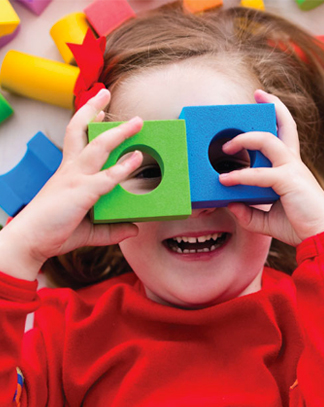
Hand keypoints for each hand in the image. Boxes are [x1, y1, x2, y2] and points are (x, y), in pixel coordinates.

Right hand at [0, 88, 142, 280]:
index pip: (76, 139)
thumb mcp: (90, 230)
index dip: (87, 121)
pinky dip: (123, 167)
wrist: (30, 242)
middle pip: (80, 130)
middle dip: (92, 109)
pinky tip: (136, 158)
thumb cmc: (54, 233)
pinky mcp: (82, 193)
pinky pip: (107, 177)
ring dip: (119, 132)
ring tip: (137, 121)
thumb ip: (113, 229)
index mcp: (68, 173)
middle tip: (105, 92)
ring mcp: (75, 178)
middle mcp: (70, 170)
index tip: (99, 109)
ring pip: (98, 147)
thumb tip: (134, 229)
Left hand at [219, 90, 323, 245]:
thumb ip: (249, 213)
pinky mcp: (289, 181)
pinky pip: (261, 174)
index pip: (285, 135)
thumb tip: (230, 205)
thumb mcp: (268, 220)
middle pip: (286, 125)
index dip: (277, 116)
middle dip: (273, 106)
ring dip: (244, 139)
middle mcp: (293, 163)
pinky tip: (226, 181)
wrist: (323, 237)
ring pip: (267, 140)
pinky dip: (242, 176)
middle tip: (257, 95)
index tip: (264, 102)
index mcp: (292, 168)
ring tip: (226, 146)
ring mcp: (292, 169)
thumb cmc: (301, 226)